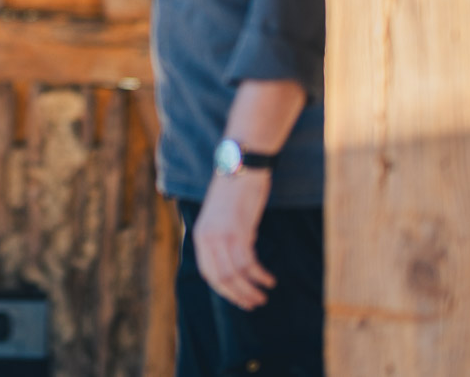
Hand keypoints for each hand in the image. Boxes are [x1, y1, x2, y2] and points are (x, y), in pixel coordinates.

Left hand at [192, 171, 274, 309]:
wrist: (242, 166)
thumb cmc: (235, 191)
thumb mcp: (221, 218)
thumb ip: (222, 239)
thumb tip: (233, 264)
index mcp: (200, 235)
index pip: (208, 273)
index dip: (224, 291)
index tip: (238, 300)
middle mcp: (207, 238)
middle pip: (221, 278)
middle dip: (238, 295)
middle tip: (254, 304)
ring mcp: (222, 235)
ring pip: (235, 274)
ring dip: (251, 290)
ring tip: (263, 296)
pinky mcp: (239, 231)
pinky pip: (249, 263)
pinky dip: (260, 275)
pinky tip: (269, 279)